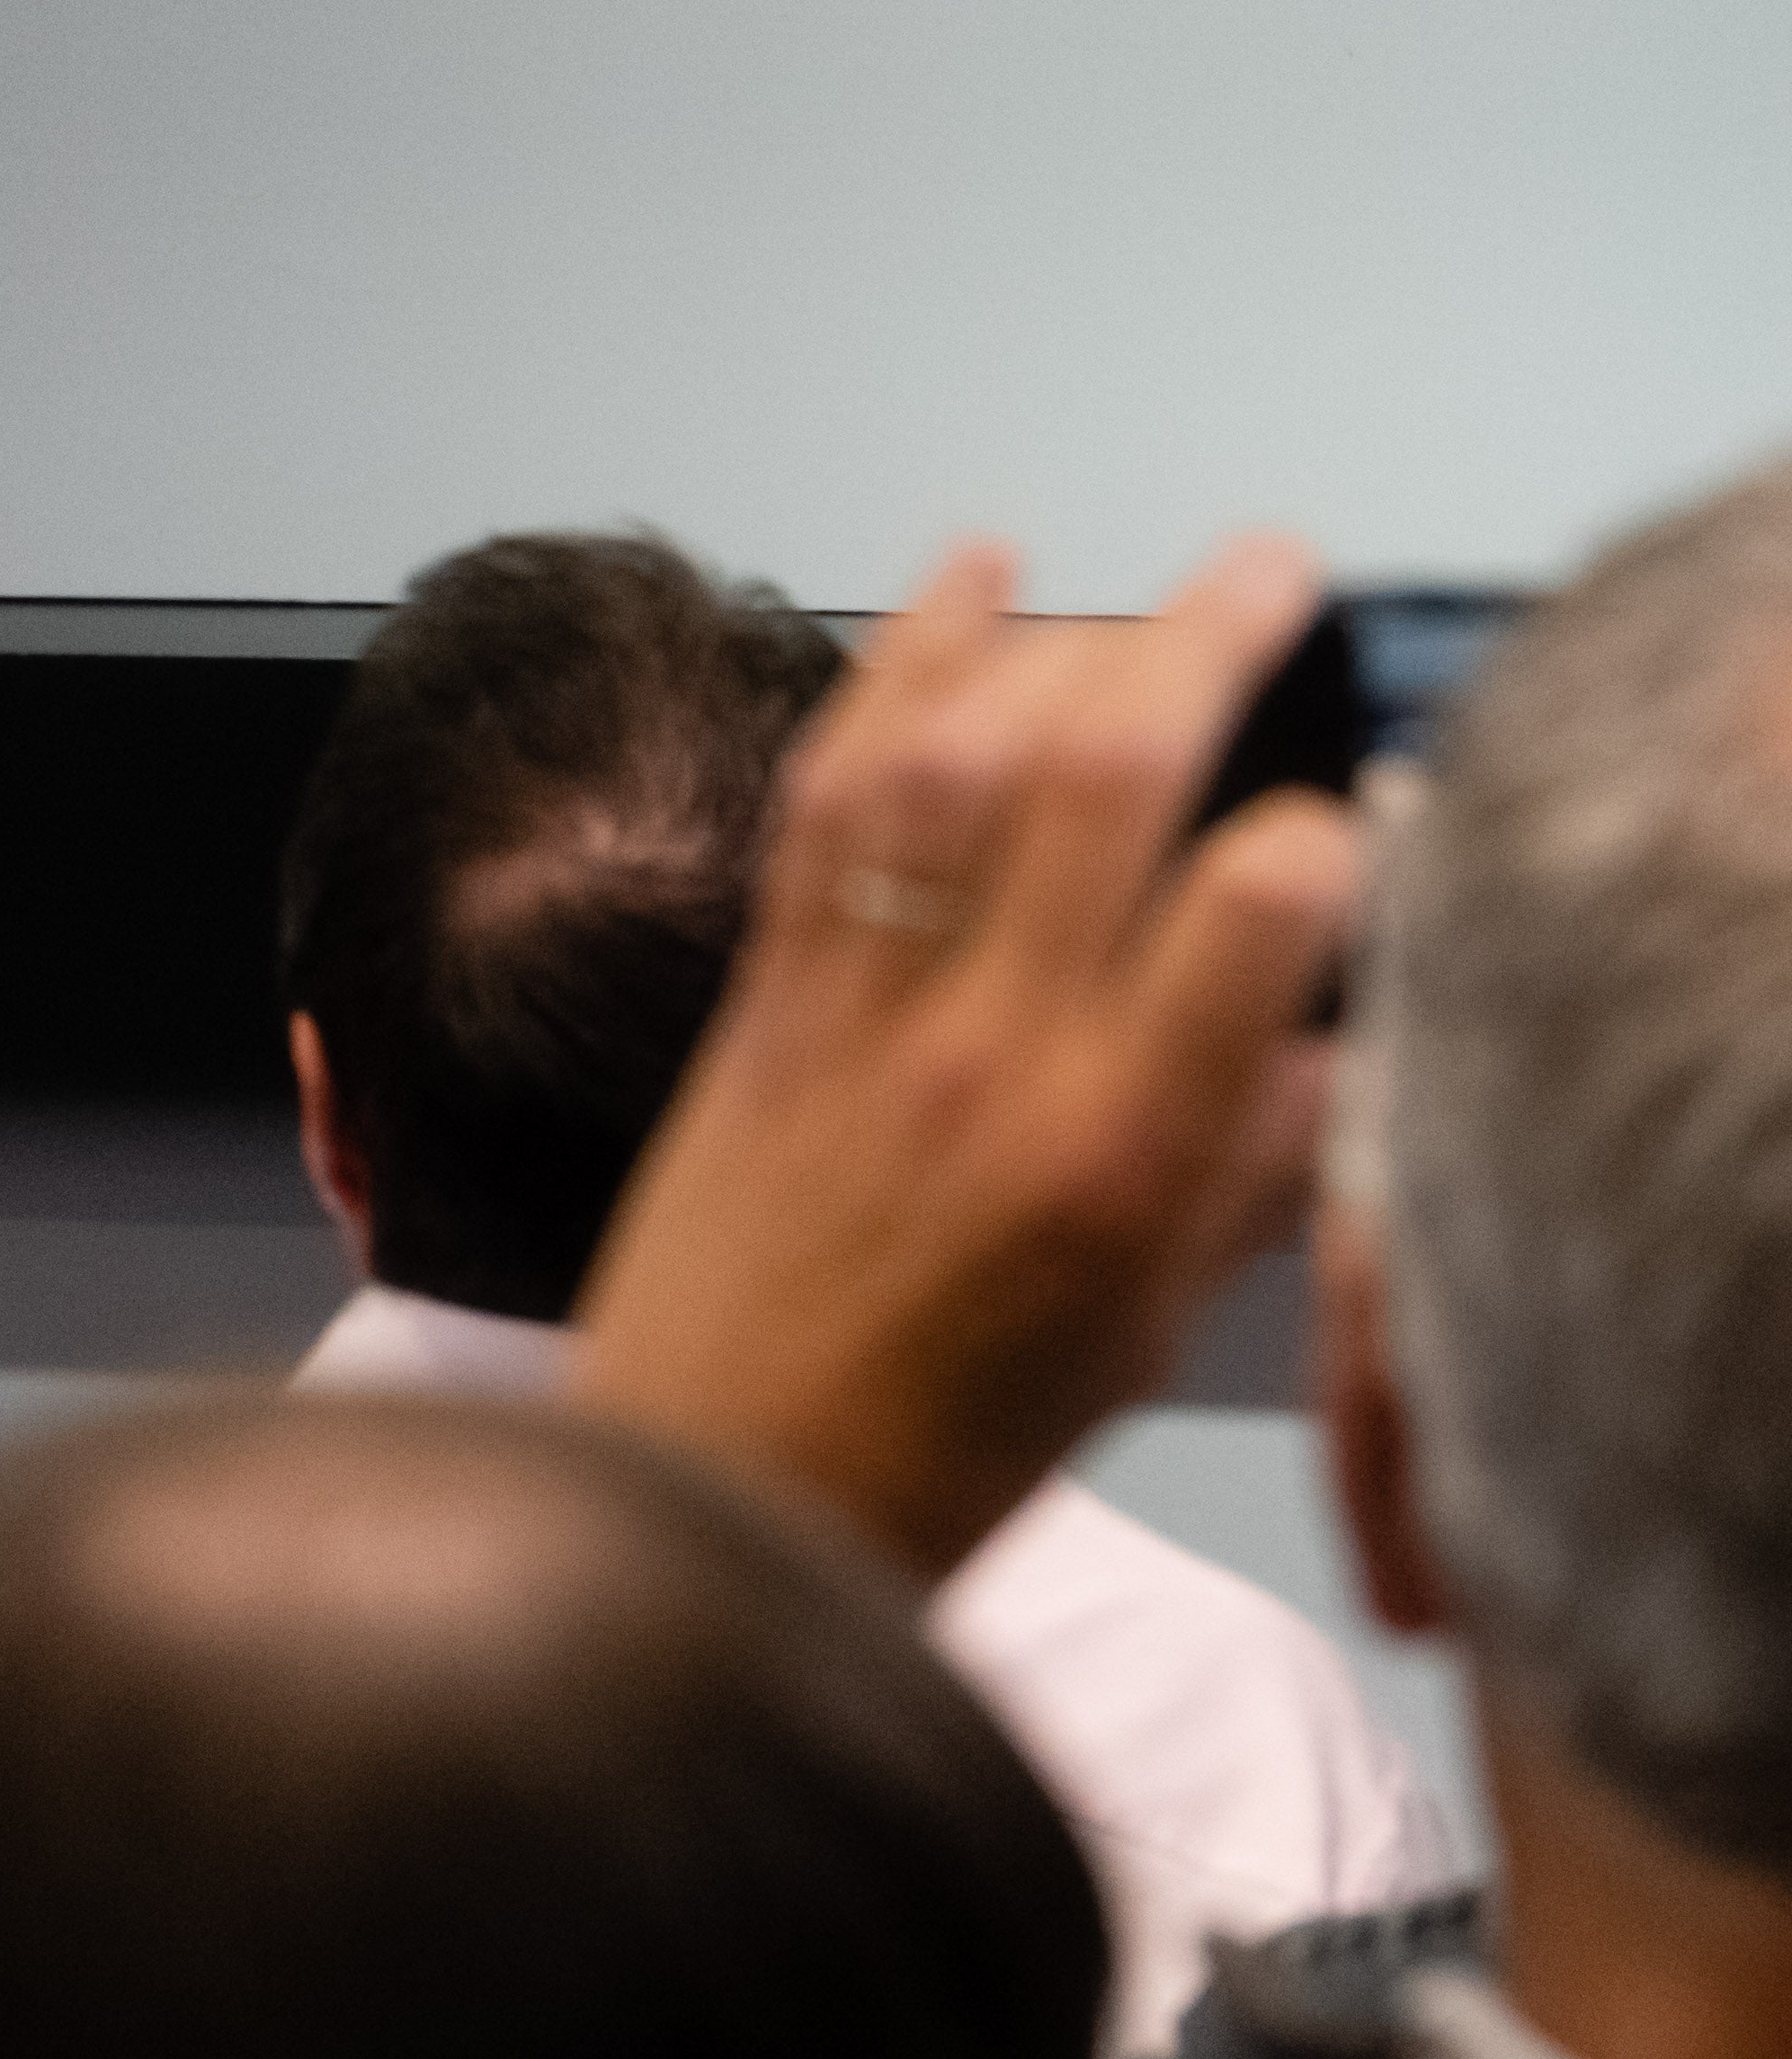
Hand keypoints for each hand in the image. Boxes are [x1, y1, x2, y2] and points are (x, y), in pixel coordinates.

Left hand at [563, 532, 1362, 1584]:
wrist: (711, 1490)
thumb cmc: (941, 1436)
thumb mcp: (1146, 1327)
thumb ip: (1241, 1167)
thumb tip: (1325, 1029)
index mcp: (1109, 1161)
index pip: (1244, 927)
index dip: (1315, 838)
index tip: (1347, 815)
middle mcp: (982, 1059)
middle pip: (1098, 789)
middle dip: (1197, 644)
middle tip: (1271, 568)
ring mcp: (856, 1010)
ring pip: (954, 762)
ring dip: (1052, 637)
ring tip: (1136, 575)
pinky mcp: (759, 989)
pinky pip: (825, 794)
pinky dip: (895, 667)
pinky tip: (963, 580)